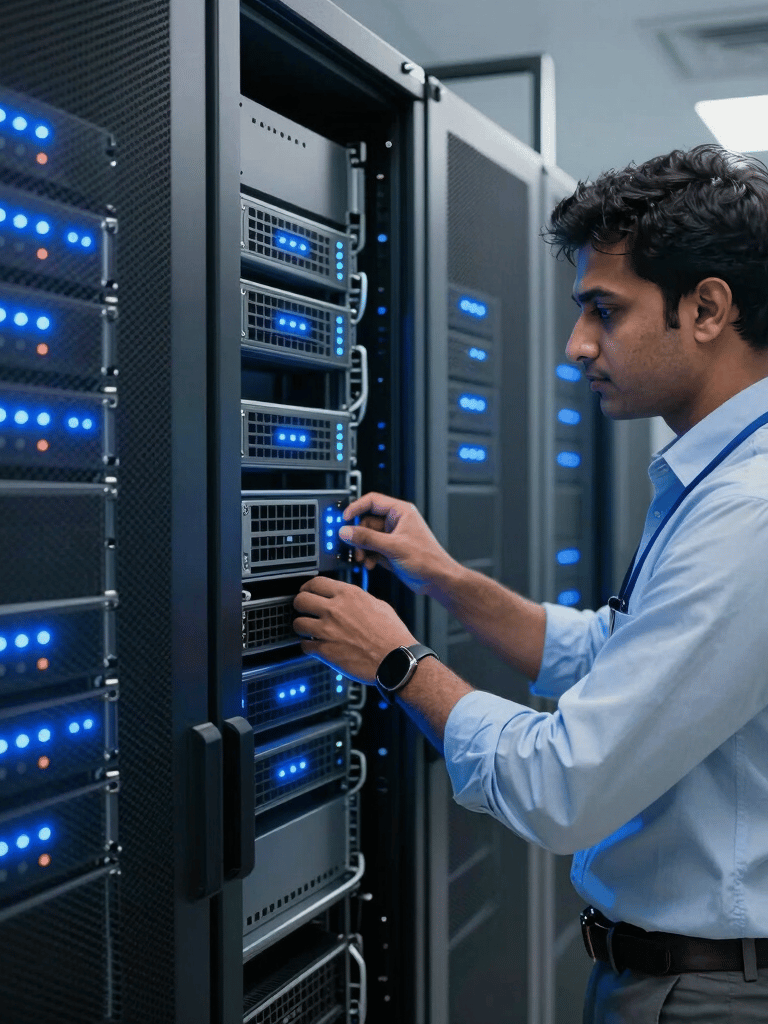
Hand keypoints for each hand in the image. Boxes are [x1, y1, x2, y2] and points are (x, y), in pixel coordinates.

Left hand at [293, 576, 416, 683]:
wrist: (396, 659)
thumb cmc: (391, 634)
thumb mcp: (378, 604)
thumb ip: (357, 599)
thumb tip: (348, 599)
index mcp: (348, 595)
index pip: (315, 582)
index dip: (307, 587)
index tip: (306, 591)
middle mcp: (335, 610)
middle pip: (300, 600)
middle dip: (300, 605)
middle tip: (304, 610)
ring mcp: (327, 630)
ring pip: (298, 623)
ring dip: (302, 627)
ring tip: (309, 630)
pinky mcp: (325, 651)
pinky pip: (304, 646)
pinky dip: (308, 646)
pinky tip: (316, 646)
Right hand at [338, 492, 457, 595]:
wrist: (437, 580)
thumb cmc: (427, 559)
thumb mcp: (393, 546)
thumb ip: (367, 538)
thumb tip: (347, 531)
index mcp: (400, 512)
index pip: (372, 501)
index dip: (356, 508)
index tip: (343, 518)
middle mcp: (396, 522)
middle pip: (366, 522)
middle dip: (358, 535)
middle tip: (351, 545)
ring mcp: (392, 537)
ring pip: (367, 537)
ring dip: (362, 548)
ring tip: (362, 558)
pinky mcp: (390, 551)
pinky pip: (371, 549)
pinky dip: (368, 556)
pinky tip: (369, 564)